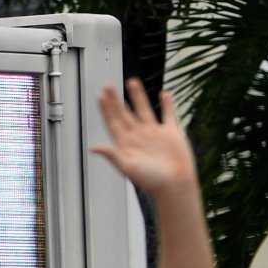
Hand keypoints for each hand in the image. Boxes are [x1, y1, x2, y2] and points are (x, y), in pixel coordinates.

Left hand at [89, 78, 195, 197]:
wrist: (175, 185)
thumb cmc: (151, 180)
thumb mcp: (127, 166)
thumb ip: (112, 154)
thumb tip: (93, 148)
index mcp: (126, 144)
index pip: (113, 122)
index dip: (106, 109)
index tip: (100, 96)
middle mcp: (139, 136)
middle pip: (125, 113)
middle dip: (116, 100)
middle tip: (108, 85)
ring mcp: (155, 134)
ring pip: (144, 110)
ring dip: (138, 96)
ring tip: (132, 82)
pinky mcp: (171, 134)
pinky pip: (168, 115)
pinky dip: (167, 104)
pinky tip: (164, 94)